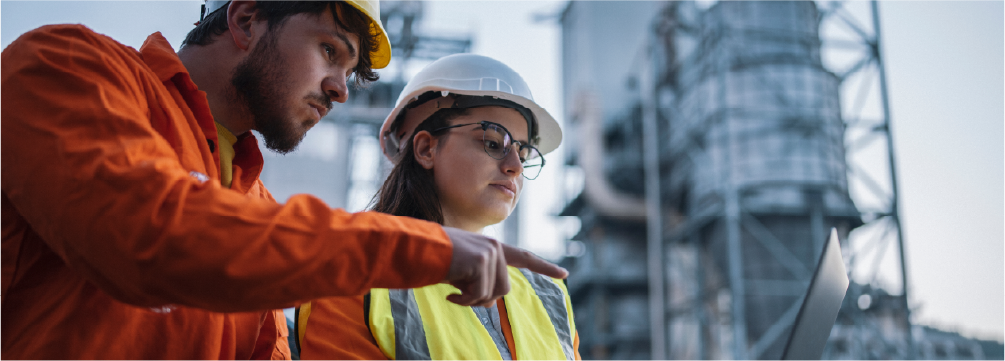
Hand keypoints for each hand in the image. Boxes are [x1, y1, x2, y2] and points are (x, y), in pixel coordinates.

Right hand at [442, 227, 568, 306]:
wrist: (416, 249)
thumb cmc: (434, 260)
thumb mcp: (461, 271)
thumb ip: (480, 280)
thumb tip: (489, 301)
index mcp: (492, 247)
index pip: (523, 257)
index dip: (544, 267)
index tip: (564, 274)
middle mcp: (495, 247)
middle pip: (504, 290)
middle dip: (481, 299)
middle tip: (458, 294)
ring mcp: (490, 252)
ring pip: (492, 295)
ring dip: (471, 300)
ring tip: (453, 288)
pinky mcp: (483, 261)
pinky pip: (480, 295)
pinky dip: (464, 300)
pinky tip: (450, 292)